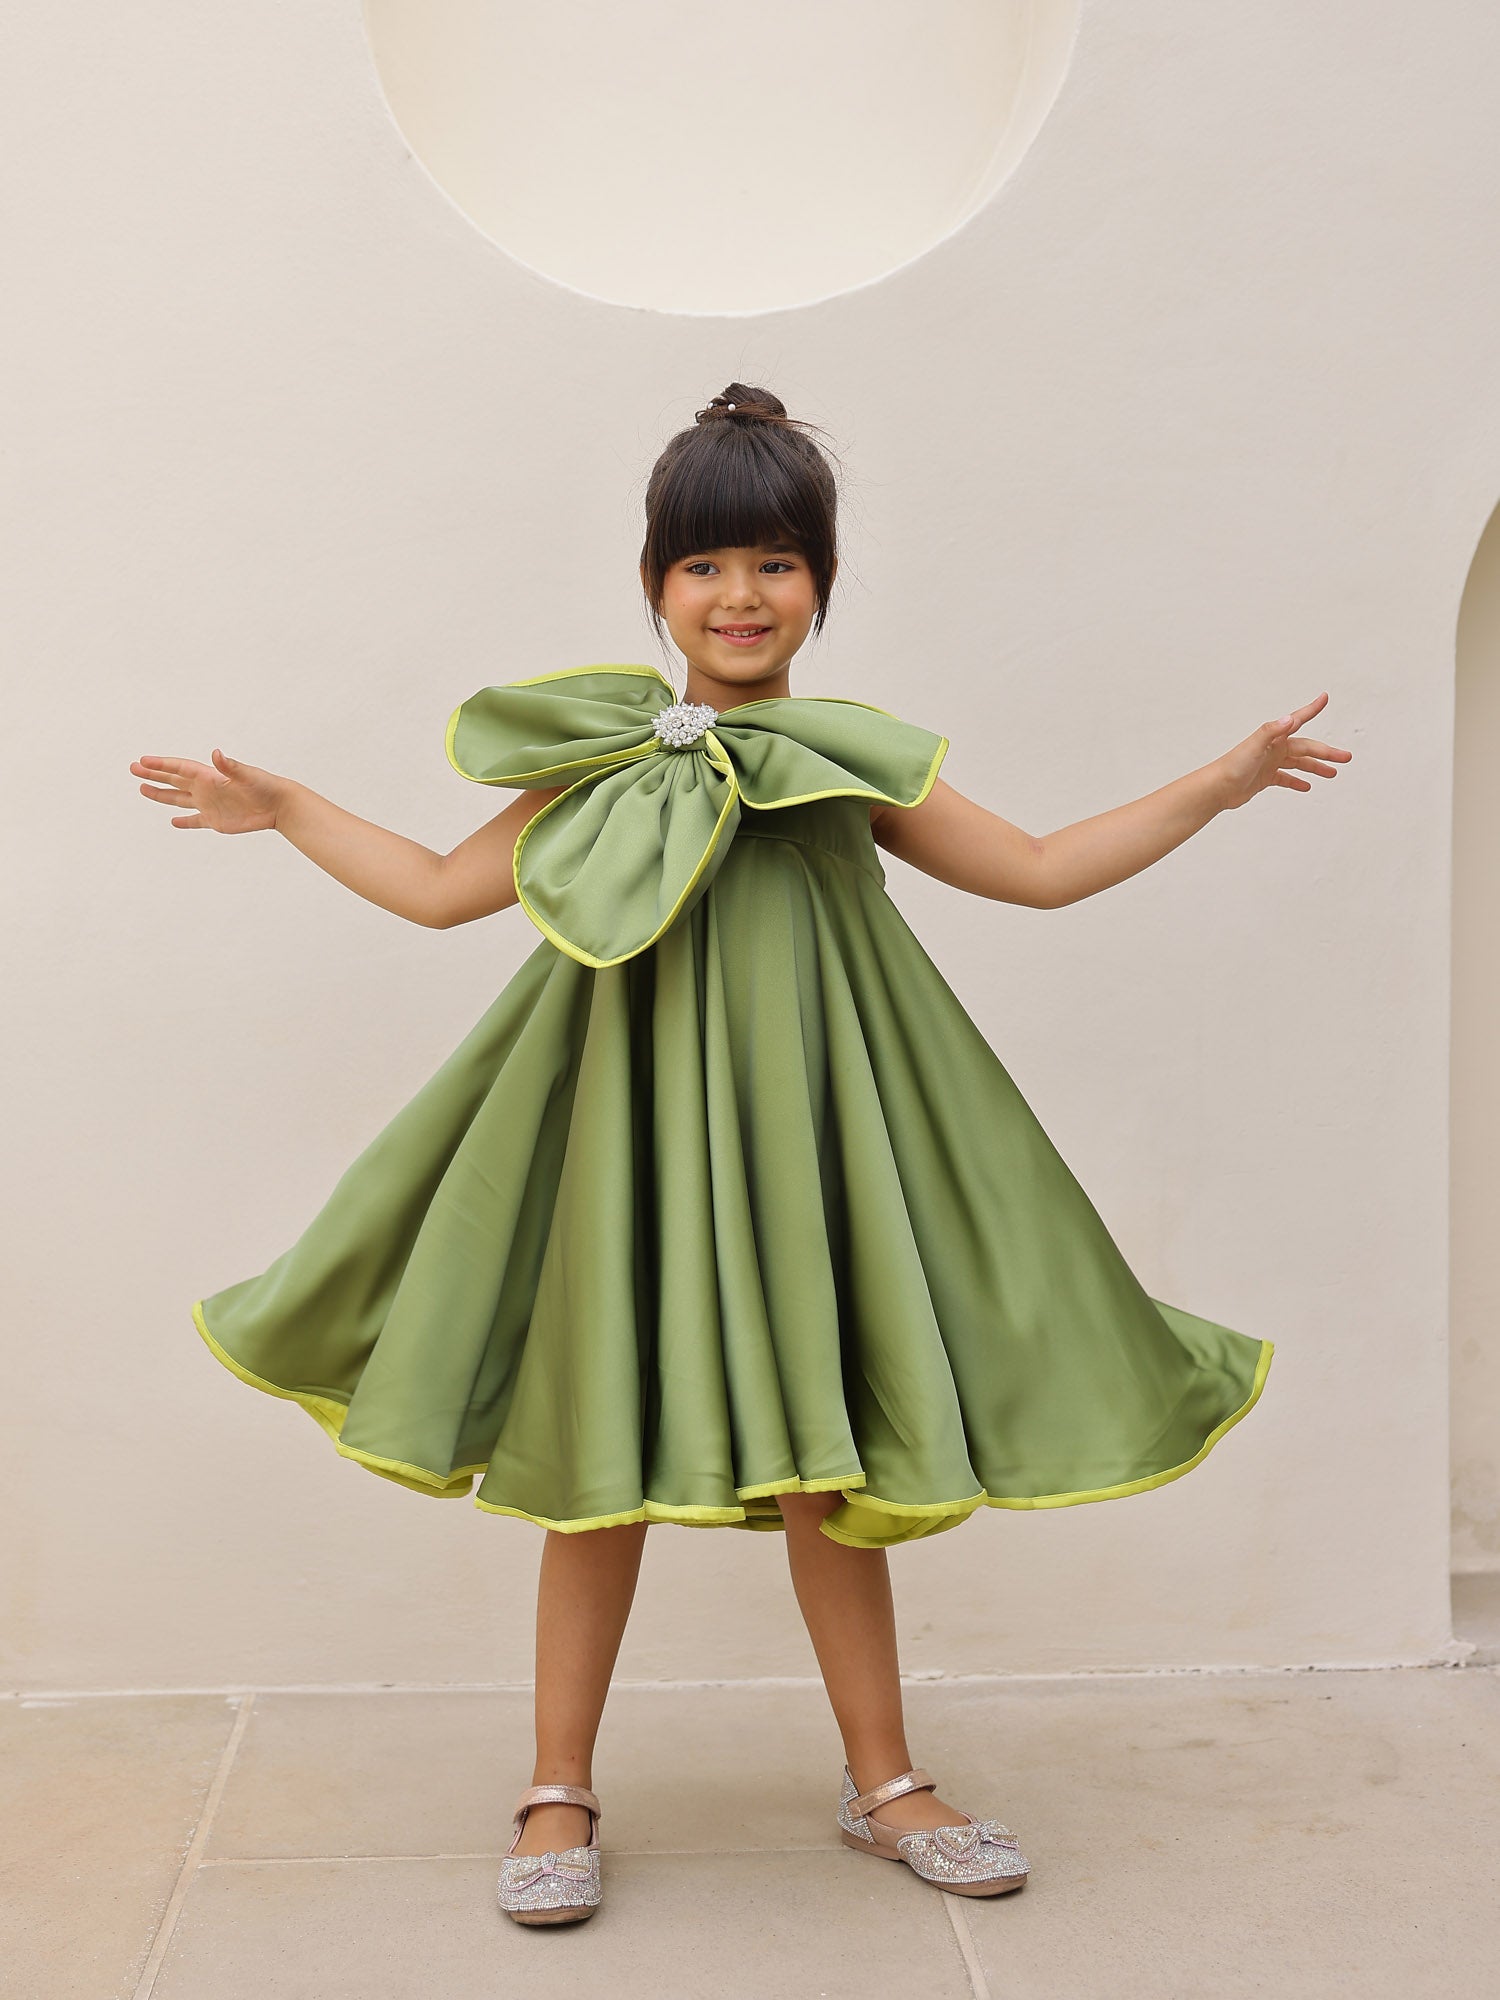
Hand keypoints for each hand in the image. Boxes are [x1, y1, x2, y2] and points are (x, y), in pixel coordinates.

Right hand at [129, 747, 286, 832]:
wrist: (279, 805)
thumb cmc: (265, 786)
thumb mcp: (247, 775)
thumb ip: (230, 766)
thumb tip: (216, 753)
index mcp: (209, 776)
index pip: (179, 768)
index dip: (161, 765)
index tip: (143, 761)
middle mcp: (206, 789)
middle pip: (174, 780)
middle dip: (154, 775)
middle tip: (133, 768)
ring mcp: (209, 804)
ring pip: (179, 799)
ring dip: (161, 795)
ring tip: (142, 789)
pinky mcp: (216, 820)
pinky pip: (195, 821)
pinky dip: (184, 822)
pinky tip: (173, 821)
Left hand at [1212, 693, 1351, 810]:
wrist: (1216, 788)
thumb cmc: (1232, 766)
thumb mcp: (1254, 746)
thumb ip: (1271, 731)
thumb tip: (1289, 718)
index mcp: (1274, 737)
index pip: (1298, 720)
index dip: (1312, 709)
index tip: (1324, 698)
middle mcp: (1274, 748)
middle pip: (1306, 748)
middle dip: (1326, 752)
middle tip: (1345, 758)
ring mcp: (1269, 763)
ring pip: (1299, 763)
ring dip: (1315, 767)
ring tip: (1332, 773)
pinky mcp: (1264, 777)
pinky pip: (1286, 778)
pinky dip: (1297, 781)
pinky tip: (1306, 786)